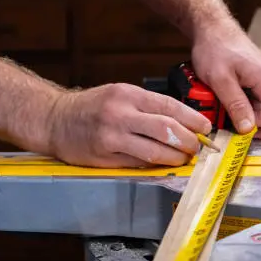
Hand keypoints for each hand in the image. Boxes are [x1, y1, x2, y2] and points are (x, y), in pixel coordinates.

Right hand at [46, 84, 211, 166]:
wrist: (55, 119)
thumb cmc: (92, 107)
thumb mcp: (120, 94)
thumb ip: (148, 107)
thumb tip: (182, 124)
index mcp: (127, 94)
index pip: (169, 106)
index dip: (192, 119)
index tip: (205, 128)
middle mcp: (120, 114)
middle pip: (167, 130)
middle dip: (188, 141)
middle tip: (196, 147)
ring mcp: (111, 137)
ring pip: (155, 151)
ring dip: (175, 158)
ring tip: (183, 158)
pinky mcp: (104, 157)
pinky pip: (138, 164)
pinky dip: (154, 165)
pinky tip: (161, 163)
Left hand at [191, 21, 260, 137]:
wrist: (212, 29)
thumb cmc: (215, 47)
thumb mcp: (220, 79)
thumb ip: (235, 104)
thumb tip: (247, 128)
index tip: (242, 124)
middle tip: (246, 128)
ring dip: (259, 119)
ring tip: (238, 117)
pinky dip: (254, 110)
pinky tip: (236, 107)